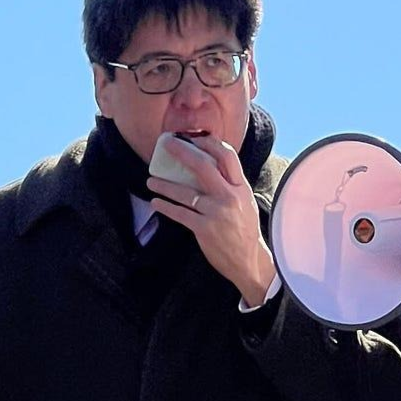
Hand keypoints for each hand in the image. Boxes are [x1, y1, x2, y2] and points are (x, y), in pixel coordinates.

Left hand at [146, 135, 275, 306]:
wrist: (250, 261)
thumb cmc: (245, 231)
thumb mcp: (245, 203)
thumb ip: (229, 186)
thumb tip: (207, 168)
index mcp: (241, 188)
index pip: (227, 156)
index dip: (208, 144)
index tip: (192, 138)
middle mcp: (230, 197)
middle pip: (203, 167)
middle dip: (182, 153)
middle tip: (167, 145)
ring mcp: (216, 213)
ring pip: (185, 192)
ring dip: (165, 185)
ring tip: (151, 181)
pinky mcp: (204, 229)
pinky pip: (180, 214)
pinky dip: (166, 207)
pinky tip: (156, 203)